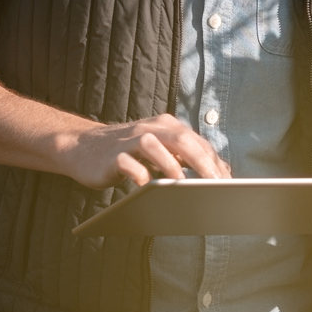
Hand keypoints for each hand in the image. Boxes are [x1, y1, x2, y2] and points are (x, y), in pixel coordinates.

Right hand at [61, 113, 229, 188]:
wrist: (83, 147)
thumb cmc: (129, 152)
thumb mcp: (160, 149)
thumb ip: (186, 156)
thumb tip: (222, 170)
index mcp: (166, 126)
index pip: (196, 141)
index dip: (214, 161)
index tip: (228, 182)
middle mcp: (151, 129)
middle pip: (181, 139)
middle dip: (201, 162)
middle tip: (215, 184)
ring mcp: (130, 140)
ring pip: (154, 145)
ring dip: (171, 165)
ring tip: (185, 185)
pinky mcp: (112, 156)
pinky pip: (127, 163)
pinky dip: (138, 174)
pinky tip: (146, 186)